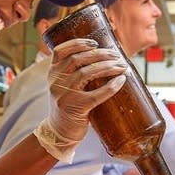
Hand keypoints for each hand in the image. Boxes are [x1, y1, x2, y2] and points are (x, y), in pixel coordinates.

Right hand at [33, 39, 126, 161]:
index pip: (59, 51)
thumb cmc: (67, 106)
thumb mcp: (63, 86)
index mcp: (52, 74)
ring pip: (87, 73)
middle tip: (117, 55)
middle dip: (100, 54)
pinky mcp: (76, 108)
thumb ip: (73, 73)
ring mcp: (65, 95)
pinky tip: (121, 81)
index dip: (77, 43)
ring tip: (121, 66)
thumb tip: (102, 58)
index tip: (94, 42)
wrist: (59, 132)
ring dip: (108, 67)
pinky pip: (97, 94)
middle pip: (78, 59)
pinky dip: (111, 86)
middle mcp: (56, 82)